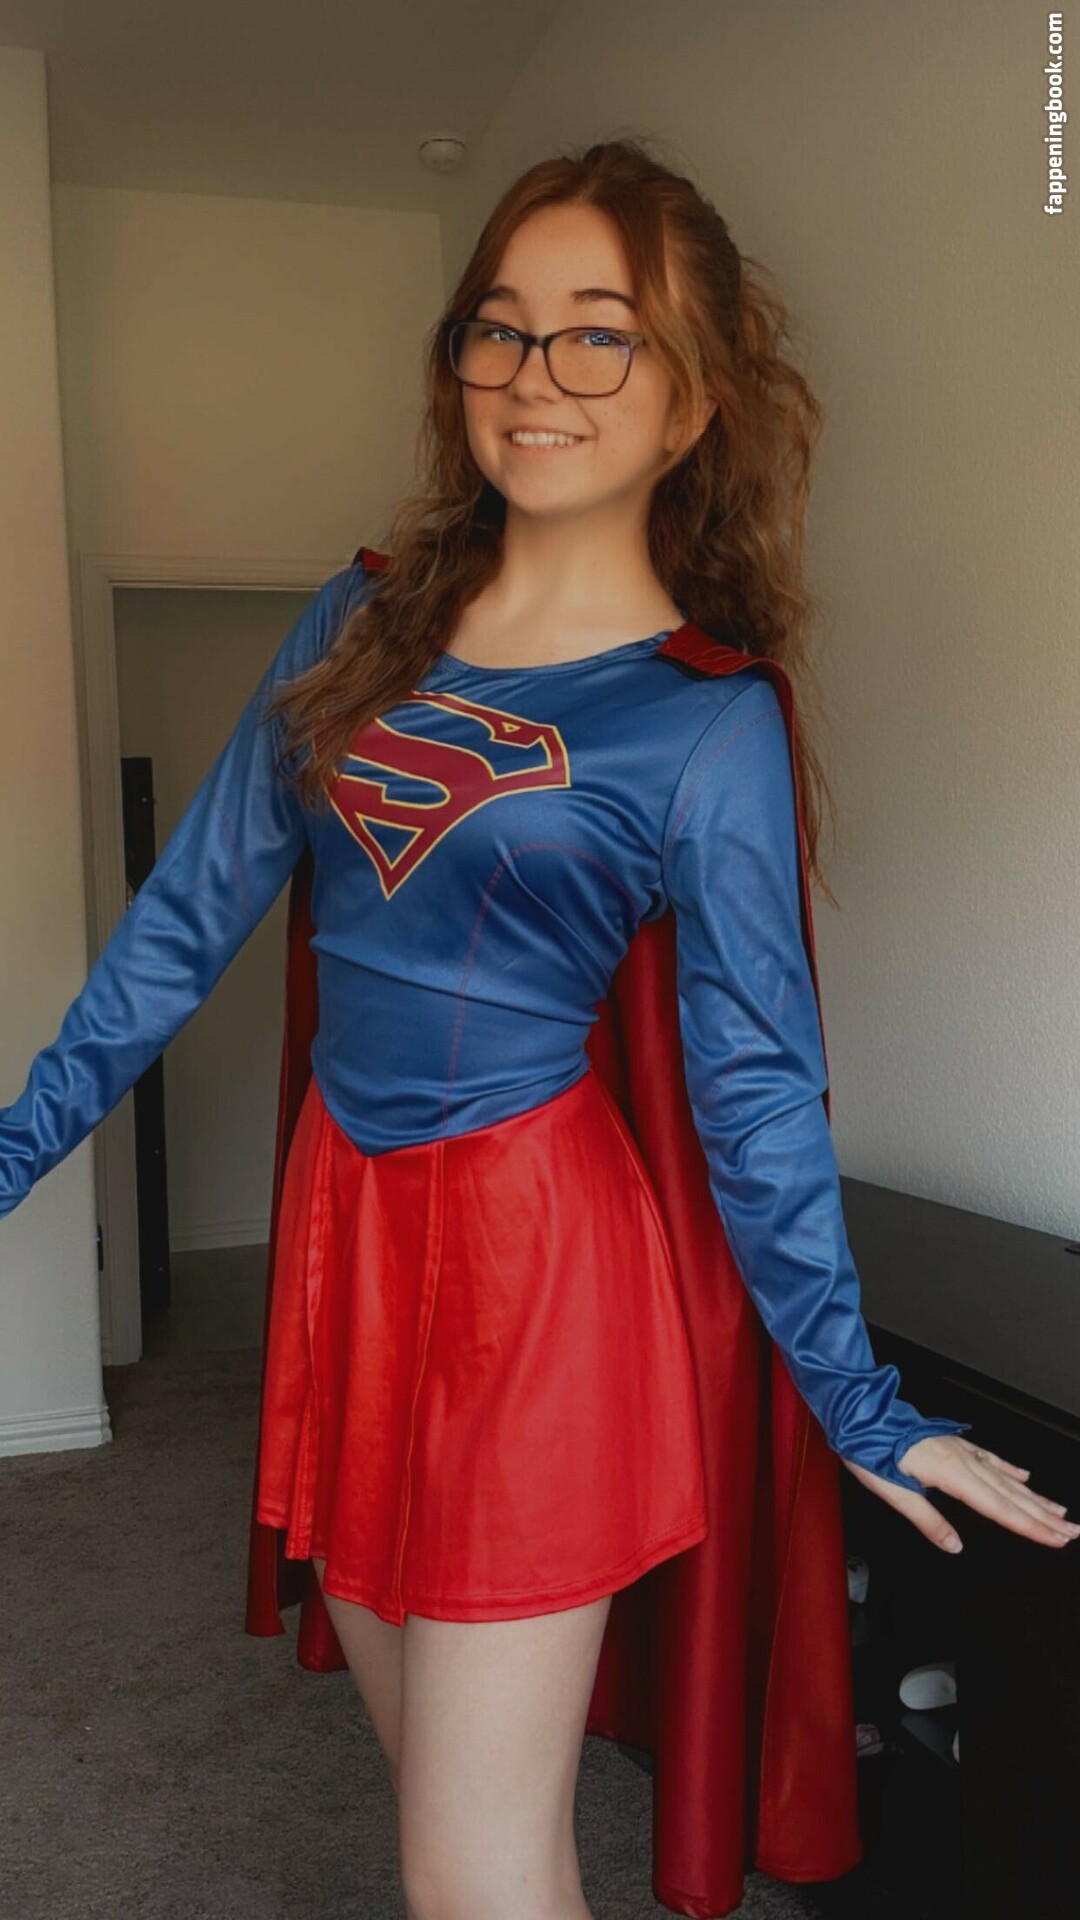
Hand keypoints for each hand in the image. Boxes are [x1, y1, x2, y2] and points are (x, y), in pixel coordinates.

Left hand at [841, 1434, 1079, 1552]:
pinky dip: (1010, 1469)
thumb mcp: (894, 1493)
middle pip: (1012, 1496)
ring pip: (1006, 1478)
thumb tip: (954, 1545)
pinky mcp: (953, 1444)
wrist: (860, 1413)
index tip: (1056, 1539)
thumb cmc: (870, 1449)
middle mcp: (962, 1460)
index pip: (1000, 1508)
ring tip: (1059, 1511)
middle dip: (1044, 1517)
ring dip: (1035, 1497)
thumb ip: (928, 1521)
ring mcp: (960, 1450)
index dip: (1031, 1527)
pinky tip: (1024, 1476)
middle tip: (1071, 1531)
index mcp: (951, 1474)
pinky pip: (990, 1459)